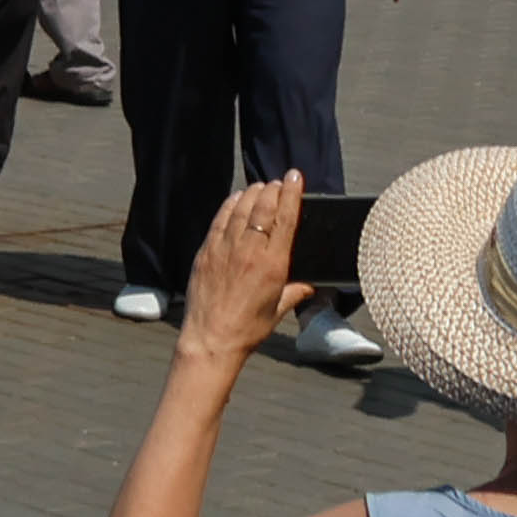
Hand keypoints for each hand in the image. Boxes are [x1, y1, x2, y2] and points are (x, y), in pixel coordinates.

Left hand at [183, 172, 306, 368]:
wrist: (211, 338)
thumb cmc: (248, 327)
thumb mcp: (279, 309)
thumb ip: (295, 292)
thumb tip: (310, 286)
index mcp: (273, 264)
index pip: (285, 220)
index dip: (291, 195)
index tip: (295, 178)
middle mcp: (249, 252)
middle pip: (263, 209)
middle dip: (274, 190)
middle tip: (280, 180)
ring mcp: (224, 249)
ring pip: (240, 211)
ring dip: (253, 195)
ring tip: (262, 186)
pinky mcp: (206, 252)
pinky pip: (219, 221)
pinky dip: (229, 206)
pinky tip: (236, 199)